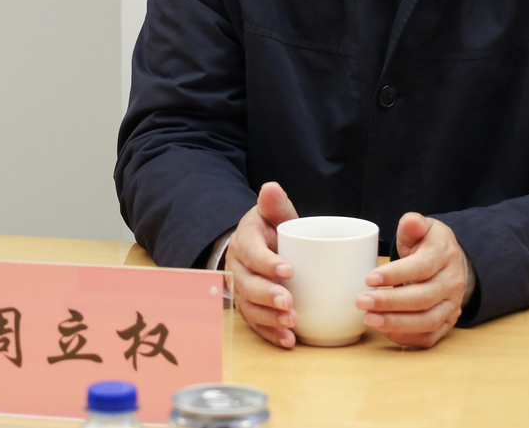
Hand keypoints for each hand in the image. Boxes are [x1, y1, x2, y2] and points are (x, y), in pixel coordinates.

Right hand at [225, 182, 299, 347]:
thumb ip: (275, 204)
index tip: (288, 270)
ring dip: (269, 318)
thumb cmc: (270, 229)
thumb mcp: (273, 213)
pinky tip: (288, 341)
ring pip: (249, 307)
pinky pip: (256, 323)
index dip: (267, 262)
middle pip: (247, 284)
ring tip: (291, 324)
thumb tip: (270, 188)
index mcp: (244, 241)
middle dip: (267, 295)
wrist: (259, 247)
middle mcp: (237, 267)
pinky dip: (271, 333)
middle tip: (289, 303)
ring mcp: (241, 290)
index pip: (252, 252)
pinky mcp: (249, 307)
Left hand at [356, 212, 465, 347]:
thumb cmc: (428, 244)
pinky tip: (383, 329)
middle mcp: (453, 282)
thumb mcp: (423, 227)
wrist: (450, 262)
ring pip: (427, 321)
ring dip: (396, 323)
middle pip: (424, 298)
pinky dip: (405, 337)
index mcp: (445, 255)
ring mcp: (452, 305)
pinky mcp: (447, 322)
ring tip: (369, 318)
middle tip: (361, 301)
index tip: (369, 278)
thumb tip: (411, 221)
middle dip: (390, 302)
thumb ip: (413, 224)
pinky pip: (429, 337)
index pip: (422, 267)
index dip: (396, 274)